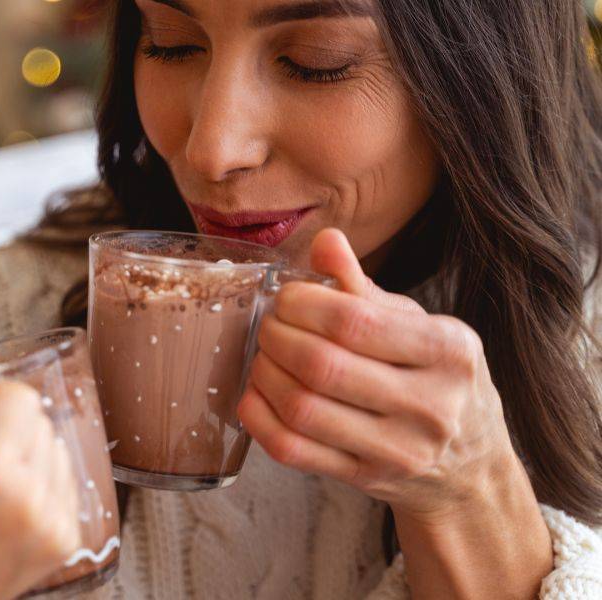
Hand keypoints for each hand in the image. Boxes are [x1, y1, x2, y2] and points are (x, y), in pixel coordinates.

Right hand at [0, 341, 81, 599]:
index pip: (19, 395)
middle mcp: (28, 492)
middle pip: (39, 419)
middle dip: (7, 429)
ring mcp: (53, 519)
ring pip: (57, 447)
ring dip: (28, 455)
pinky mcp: (66, 539)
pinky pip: (67, 482)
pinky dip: (41, 485)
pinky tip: (7, 508)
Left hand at [239, 228, 521, 518]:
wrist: (469, 464)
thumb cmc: (435, 378)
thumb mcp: (417, 325)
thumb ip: (364, 287)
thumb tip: (325, 241)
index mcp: (448, 352)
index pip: (355, 322)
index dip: (303, 304)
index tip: (287, 297)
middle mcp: (430, 406)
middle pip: (322, 366)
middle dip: (276, 337)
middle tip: (268, 326)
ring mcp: (398, 451)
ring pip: (302, 409)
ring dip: (265, 375)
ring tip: (264, 356)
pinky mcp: (365, 479)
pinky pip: (293, 450)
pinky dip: (259, 419)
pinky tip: (255, 395)